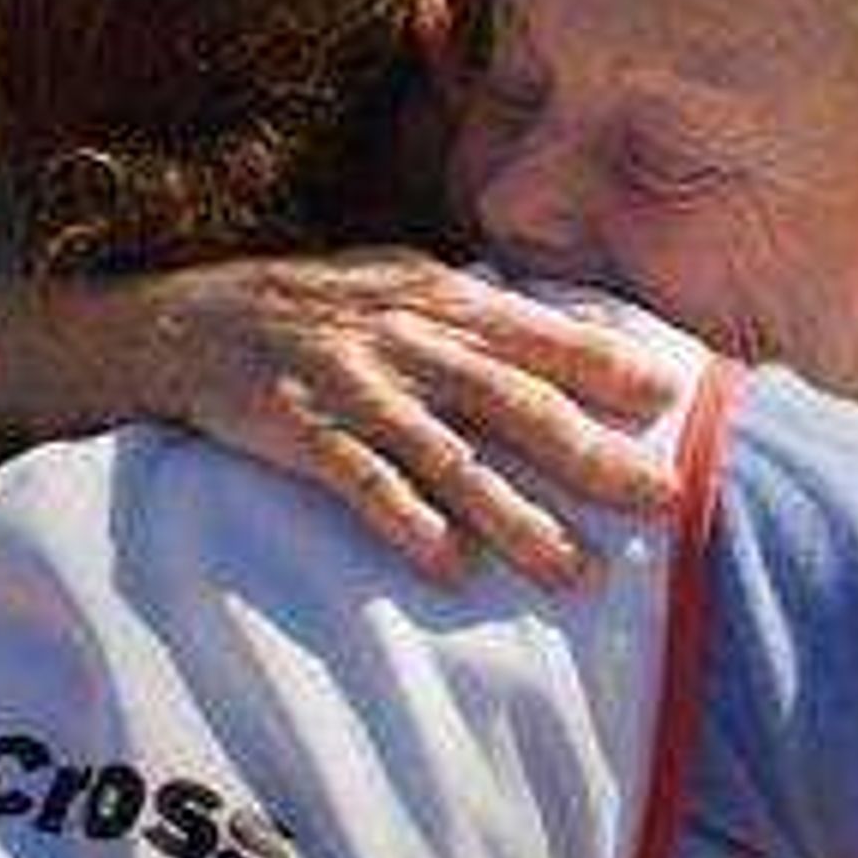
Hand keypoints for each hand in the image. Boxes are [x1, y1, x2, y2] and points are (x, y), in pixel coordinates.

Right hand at [68, 253, 681, 584]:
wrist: (187, 318)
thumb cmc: (317, 309)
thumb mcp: (403, 286)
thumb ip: (484, 319)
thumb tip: (586, 344)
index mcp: (440, 300)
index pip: (539, 336)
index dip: (606, 366)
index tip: (670, 399)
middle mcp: (408, 341)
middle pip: (515, 404)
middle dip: (592, 456)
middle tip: (660, 499)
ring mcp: (355, 388)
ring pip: (451, 457)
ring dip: (515, 516)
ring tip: (573, 571)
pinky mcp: (301, 431)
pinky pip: (362, 482)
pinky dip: (406, 521)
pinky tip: (448, 565)